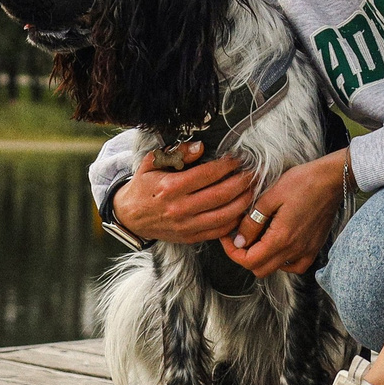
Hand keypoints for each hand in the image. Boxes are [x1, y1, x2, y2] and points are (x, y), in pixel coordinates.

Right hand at [112, 142, 255, 245]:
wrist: (130, 217)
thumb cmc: (143, 186)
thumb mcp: (152, 163)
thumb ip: (176, 153)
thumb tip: (200, 147)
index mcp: (171, 187)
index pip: (207, 174)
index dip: (227, 165)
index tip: (238, 159)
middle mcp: (180, 208)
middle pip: (221, 195)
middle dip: (242, 182)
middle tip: (253, 173)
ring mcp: (186, 226)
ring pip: (224, 215)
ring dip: (243, 202)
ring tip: (252, 189)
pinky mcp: (190, 237)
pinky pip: (219, 231)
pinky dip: (234, 221)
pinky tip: (242, 209)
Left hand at [226, 149, 348, 277]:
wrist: (332, 179)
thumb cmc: (302, 182)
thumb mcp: (269, 197)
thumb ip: (252, 222)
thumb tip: (239, 240)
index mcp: (281, 238)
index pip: (248, 261)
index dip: (232, 252)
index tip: (227, 237)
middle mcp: (294, 250)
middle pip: (260, 269)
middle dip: (244, 256)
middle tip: (239, 237)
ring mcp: (306, 251)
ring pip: (276, 269)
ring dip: (262, 259)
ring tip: (258, 238)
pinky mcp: (315, 247)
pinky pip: (296, 266)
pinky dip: (283, 262)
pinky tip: (279, 245)